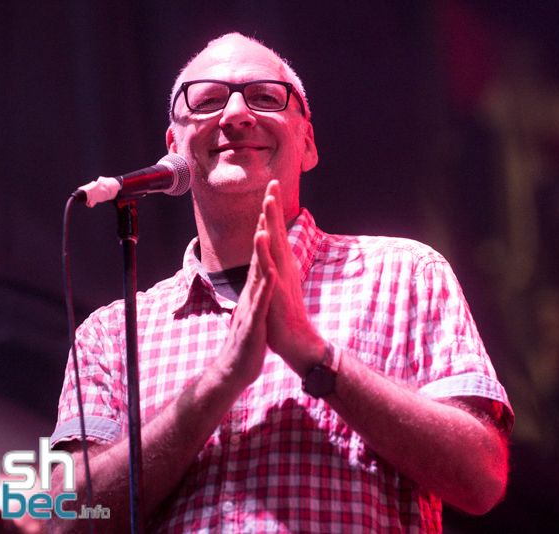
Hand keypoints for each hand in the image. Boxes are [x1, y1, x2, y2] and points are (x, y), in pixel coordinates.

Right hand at [215, 217, 276, 388]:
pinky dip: (265, 288)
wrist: (236, 369)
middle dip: (262, 227)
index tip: (270, 203)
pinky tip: (271, 273)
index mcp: (254, 289)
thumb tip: (262, 272)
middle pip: (258, 255)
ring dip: (260, 253)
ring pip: (256, 275)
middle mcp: (250, 292)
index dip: (265, 228)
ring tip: (265, 229)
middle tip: (267, 200)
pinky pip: (260, 304)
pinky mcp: (252, 324)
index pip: (261, 254)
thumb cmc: (248, 339)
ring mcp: (250, 307)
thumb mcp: (255, 308)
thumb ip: (257, 289)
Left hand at [260, 180, 325, 375]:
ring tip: (268, 201)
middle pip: (276, 231)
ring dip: (271, 223)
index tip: (270, 188)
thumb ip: (274, 269)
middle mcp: (282, 266)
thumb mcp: (276, 287)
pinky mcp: (275, 291)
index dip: (271, 211)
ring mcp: (280, 278)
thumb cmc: (283, 316)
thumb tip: (272, 256)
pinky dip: (266, 253)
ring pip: (274, 245)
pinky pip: (270, 269)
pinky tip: (262, 239)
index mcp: (280, 264)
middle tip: (273, 182)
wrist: (296, 342)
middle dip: (273, 206)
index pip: (274, 232)